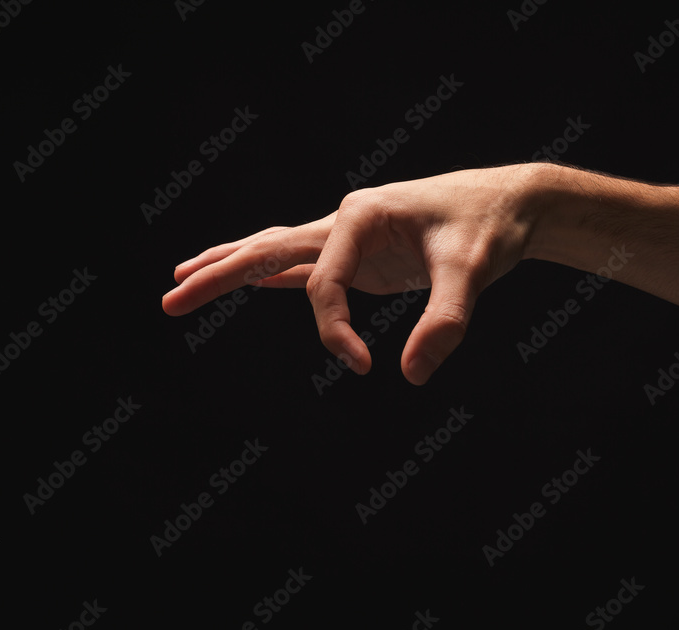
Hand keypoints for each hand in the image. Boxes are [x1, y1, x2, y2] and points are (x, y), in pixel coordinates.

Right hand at [162, 163, 548, 384]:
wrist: (509, 205)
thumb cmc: (489, 227)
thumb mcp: (473, 271)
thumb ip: (445, 322)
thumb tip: (413, 375)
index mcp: (360, 216)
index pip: (323, 285)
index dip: (335, 332)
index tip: (363, 366)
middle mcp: (345, 221)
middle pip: (266, 249)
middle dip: (218, 276)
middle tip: (170, 298)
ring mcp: (350, 237)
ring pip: (276, 252)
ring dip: (232, 268)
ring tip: (184, 278)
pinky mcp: (362, 254)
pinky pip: (304, 265)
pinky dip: (271, 273)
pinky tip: (251, 281)